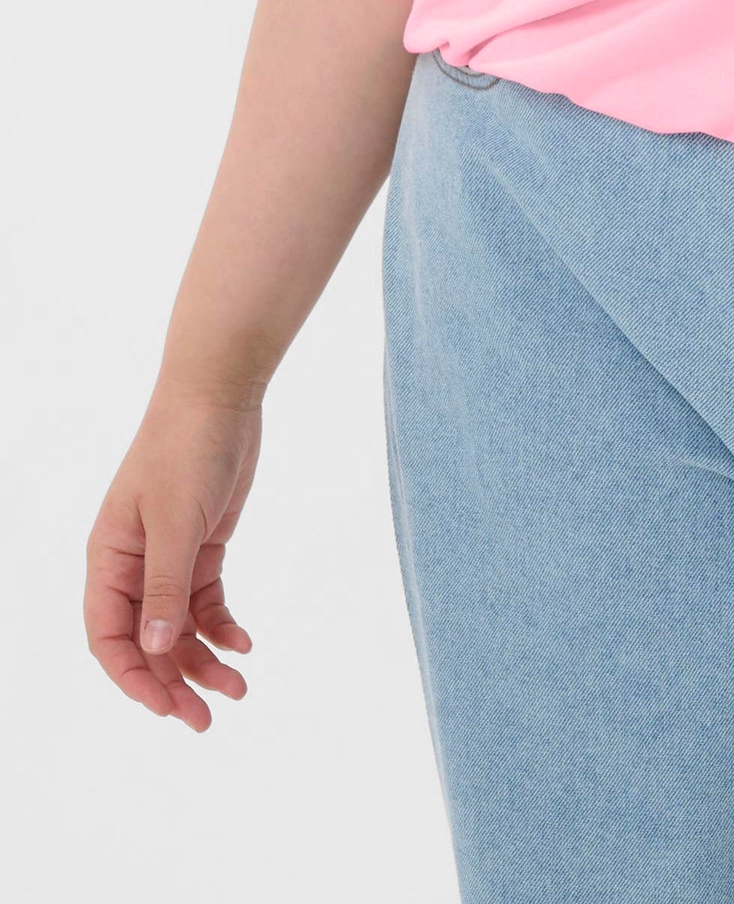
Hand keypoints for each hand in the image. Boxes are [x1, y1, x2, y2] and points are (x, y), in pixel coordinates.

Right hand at [84, 383, 261, 731]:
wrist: (220, 396)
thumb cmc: (185, 449)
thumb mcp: (175, 522)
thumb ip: (165, 586)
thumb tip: (156, 649)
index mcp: (108, 561)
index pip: (108, 637)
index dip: (132, 678)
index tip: (165, 707)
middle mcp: (132, 567)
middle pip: (147, 642)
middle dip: (173, 682)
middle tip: (206, 719)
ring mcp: (168, 558)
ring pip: (178, 628)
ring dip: (203, 660)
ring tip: (238, 688)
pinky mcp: (202, 547)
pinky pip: (205, 602)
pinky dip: (221, 626)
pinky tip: (243, 643)